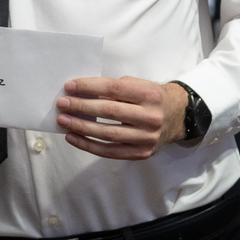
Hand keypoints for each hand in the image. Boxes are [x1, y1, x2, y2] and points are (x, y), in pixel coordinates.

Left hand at [55, 76, 186, 159]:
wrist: (177, 117)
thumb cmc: (150, 98)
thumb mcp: (139, 86)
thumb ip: (115, 89)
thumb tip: (81, 93)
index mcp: (149, 94)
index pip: (114, 88)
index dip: (89, 87)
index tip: (69, 86)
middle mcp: (150, 116)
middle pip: (109, 111)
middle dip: (81, 107)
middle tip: (62, 104)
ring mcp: (147, 137)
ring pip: (108, 133)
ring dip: (81, 127)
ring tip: (63, 121)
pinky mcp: (142, 153)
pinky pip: (110, 151)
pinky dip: (89, 145)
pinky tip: (73, 137)